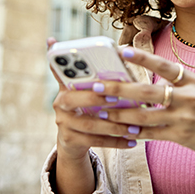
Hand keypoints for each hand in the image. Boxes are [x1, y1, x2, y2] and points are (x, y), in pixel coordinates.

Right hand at [48, 38, 140, 163]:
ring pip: (89, 124)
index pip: (61, 71)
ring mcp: (63, 123)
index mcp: (65, 85)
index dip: (68, 67)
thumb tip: (118, 52)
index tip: (83, 64)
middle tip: (116, 98)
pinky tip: (132, 141)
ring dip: (114, 125)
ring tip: (135, 127)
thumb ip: (98, 74)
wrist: (73, 140)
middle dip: (95, 98)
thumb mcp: (88, 89)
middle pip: (72, 99)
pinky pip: (94, 141)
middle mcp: (59, 103)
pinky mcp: (69, 140)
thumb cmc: (88, 107)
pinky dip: (115, 141)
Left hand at [96, 46, 194, 162]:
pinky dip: (134, 132)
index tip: (122, 51)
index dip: (143, 58)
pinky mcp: (180, 135)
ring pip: (145, 115)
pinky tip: (119, 129)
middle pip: (148, 91)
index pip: (165, 66)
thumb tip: (142, 79)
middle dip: (120, 89)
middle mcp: (188, 97)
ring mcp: (184, 117)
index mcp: (192, 80)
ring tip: (101, 110)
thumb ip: (174, 82)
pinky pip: (151, 134)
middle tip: (97, 86)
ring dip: (120, 113)